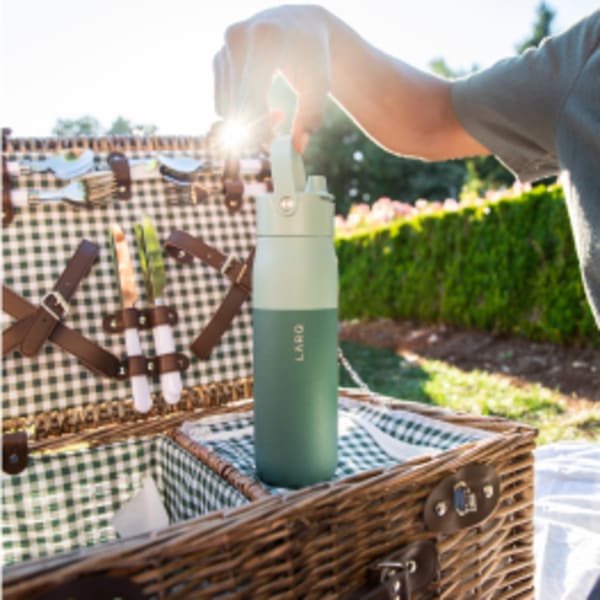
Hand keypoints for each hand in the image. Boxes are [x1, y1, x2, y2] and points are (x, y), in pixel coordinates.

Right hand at [213, 5, 331, 152]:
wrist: (298, 25)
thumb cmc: (312, 54)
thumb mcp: (320, 83)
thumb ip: (312, 115)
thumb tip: (297, 148)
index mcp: (265, 40)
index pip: (251, 99)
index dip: (261, 129)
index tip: (278, 142)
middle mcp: (237, 39)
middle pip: (236, 107)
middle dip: (255, 130)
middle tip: (279, 135)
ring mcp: (224, 49)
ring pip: (226, 109)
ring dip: (248, 123)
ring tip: (277, 114)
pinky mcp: (218, 59)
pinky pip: (222, 102)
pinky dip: (240, 113)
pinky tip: (262, 104)